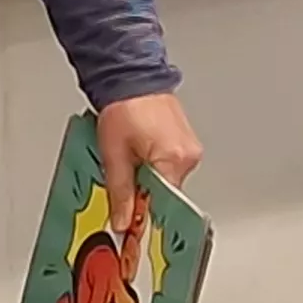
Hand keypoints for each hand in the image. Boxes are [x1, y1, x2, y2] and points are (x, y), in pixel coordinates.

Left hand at [93, 92, 202, 245]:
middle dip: (143, 196)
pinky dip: (153, 167)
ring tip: (129, 161)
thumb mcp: (113, 154)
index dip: (145, 217)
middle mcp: (187, 155)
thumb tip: (124, 221)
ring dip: (147, 180)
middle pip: (166, 194)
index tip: (132, 227)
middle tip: (123, 187)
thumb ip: (120, 192)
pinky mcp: (185, 141)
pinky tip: (138, 155)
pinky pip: (170, 165)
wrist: (131, 75)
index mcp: (172, 158)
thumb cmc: (123, 106)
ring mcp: (189, 148)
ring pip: (167, 180)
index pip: (163, 204)